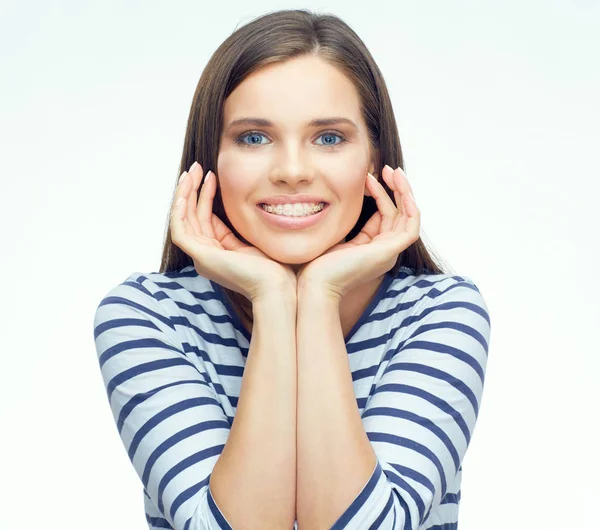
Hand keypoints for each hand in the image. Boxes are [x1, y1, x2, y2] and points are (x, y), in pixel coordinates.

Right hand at [170, 162, 296, 301]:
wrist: (278, 287)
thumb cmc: (276, 270)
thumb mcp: (256, 240)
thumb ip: (244, 227)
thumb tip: (250, 204)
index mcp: (219, 253)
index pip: (204, 220)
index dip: (205, 196)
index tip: (212, 175)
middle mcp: (206, 256)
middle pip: (191, 217)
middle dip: (192, 190)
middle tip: (196, 167)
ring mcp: (202, 258)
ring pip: (183, 221)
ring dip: (184, 195)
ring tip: (192, 172)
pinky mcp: (202, 258)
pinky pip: (180, 233)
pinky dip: (179, 213)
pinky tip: (184, 194)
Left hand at [296, 165, 419, 299]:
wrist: (315, 284)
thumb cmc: (317, 266)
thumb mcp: (333, 236)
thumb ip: (343, 222)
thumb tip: (337, 199)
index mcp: (371, 249)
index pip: (385, 216)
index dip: (381, 194)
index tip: (368, 177)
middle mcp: (384, 251)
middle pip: (400, 214)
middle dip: (396, 189)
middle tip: (388, 168)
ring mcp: (389, 252)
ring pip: (408, 217)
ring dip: (404, 192)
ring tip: (394, 172)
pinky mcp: (390, 251)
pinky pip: (411, 227)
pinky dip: (411, 207)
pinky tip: (402, 190)